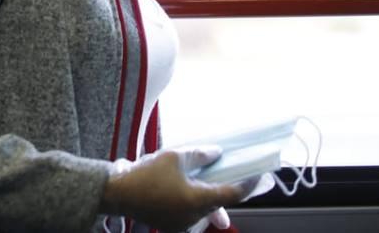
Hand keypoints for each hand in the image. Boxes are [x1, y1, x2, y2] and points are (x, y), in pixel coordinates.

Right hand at [101, 147, 257, 232]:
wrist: (118, 192)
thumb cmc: (147, 174)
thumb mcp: (174, 156)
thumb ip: (200, 155)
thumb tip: (216, 154)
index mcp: (199, 200)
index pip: (234, 195)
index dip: (250, 185)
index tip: (260, 175)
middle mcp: (195, 218)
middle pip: (220, 207)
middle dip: (227, 195)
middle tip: (235, 181)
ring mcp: (183, 226)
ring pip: (205, 213)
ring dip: (209, 201)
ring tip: (203, 184)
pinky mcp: (172, 227)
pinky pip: (191, 218)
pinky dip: (194, 207)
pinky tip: (186, 193)